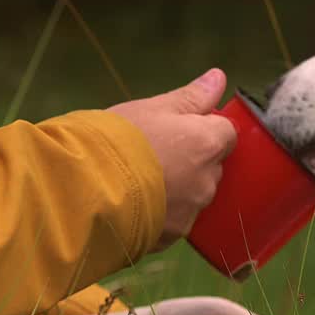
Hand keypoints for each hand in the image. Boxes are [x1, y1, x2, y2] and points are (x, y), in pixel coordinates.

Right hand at [109, 69, 237, 250]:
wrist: (87, 191)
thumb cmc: (119, 140)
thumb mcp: (153, 108)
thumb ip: (191, 97)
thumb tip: (219, 77)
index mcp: (208, 144)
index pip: (227, 133)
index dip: (205, 129)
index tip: (180, 128)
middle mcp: (208, 181)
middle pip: (212, 166)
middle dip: (194, 160)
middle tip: (156, 153)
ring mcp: (192, 212)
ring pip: (195, 195)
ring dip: (180, 188)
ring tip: (142, 181)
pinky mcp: (173, 236)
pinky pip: (176, 219)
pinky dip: (164, 212)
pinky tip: (138, 203)